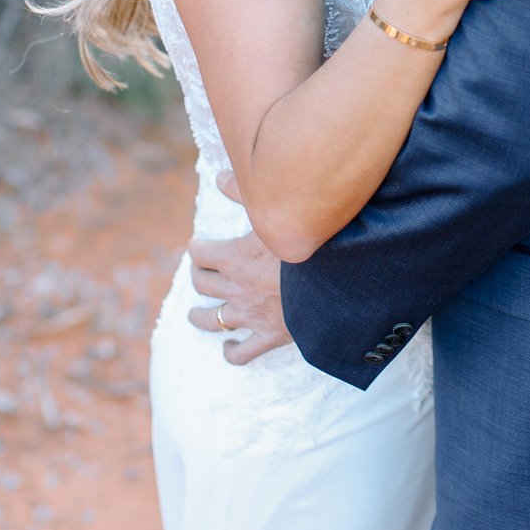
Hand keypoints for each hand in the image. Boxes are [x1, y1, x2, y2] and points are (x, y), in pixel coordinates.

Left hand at [188, 185, 291, 365]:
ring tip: (194, 315)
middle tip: (200, 273)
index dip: (197, 248)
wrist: (336, 282)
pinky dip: (231, 352)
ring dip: (200, 317)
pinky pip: (242, 353)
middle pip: (201, 284)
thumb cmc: (306, 243)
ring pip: (211, 320)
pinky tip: (229, 347)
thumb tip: (219, 176)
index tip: (199, 245)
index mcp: (233, 257)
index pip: (199, 253)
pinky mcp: (268, 336)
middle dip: (198, 277)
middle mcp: (235, 288)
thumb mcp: (273, 212)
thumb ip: (245, 192)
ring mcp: (249, 315)